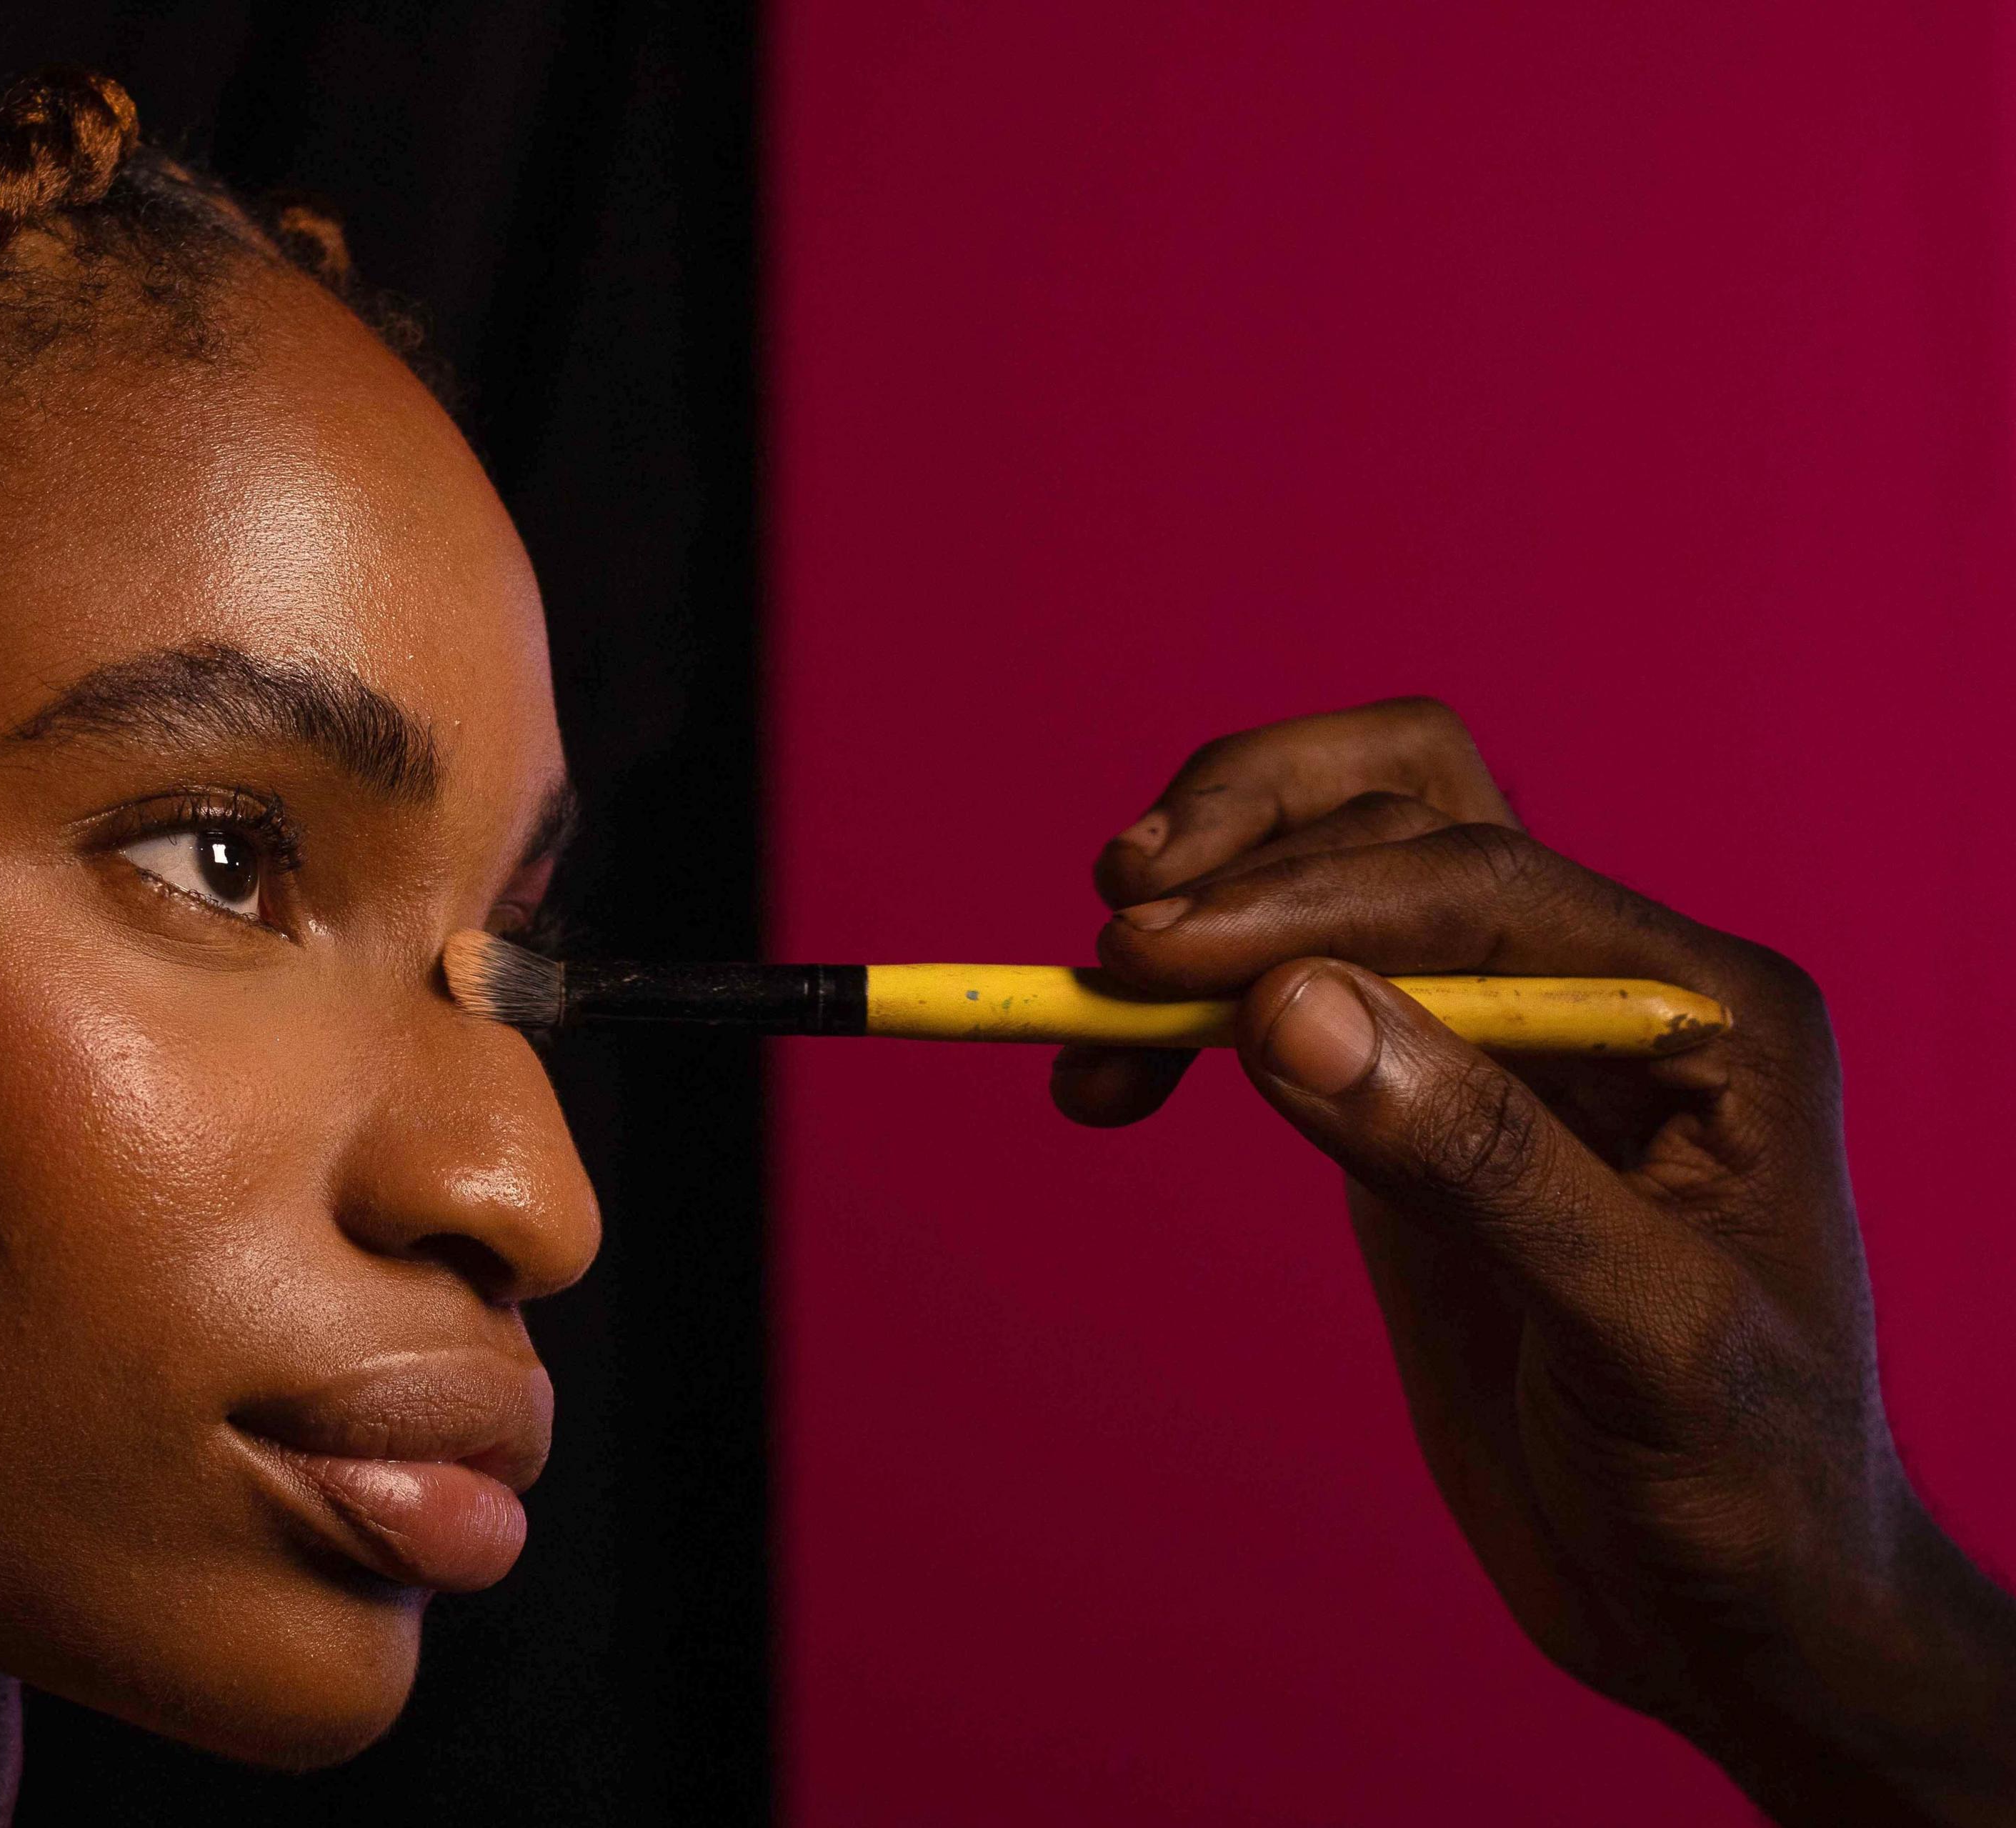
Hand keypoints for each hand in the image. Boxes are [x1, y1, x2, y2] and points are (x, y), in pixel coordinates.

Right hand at [1055, 698, 2015, 1824]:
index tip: (1146, 955)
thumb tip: (1286, 1006)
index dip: (1299, 901)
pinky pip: (1290, 1004)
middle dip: (1247, 842)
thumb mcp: (1641, 1336)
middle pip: (1403, 811)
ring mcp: (1502, 1042)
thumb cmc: (1746, 1489)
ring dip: (1209, 903)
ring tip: (1092, 1002)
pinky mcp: (1417, 1112)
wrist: (1736, 1615)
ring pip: (1341, 875)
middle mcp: (1601, 986)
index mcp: (1700, 1005)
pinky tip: (1115, 1081)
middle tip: (1117, 926)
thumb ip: (1480, 1160)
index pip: (1472, 882)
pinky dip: (1191, 1014)